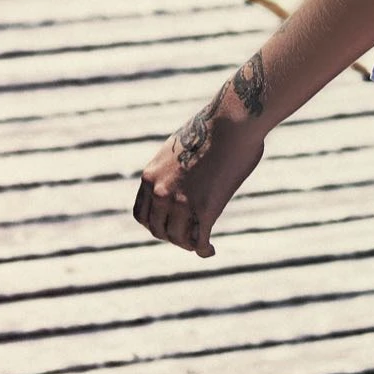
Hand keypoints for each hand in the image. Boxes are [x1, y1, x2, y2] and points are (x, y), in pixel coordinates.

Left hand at [134, 52, 267, 258]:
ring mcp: (181, 202)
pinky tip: (210, 251)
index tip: (168, 227)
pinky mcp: (205, 209)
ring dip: (189, 244)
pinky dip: (204, 250)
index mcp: (150, 176)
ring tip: (201, 245)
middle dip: (172, 237)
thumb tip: (186, 175)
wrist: (231, 122)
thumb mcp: (181, 148)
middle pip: (158, 230)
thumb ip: (176, 167)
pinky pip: (200, 240)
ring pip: (178, 238)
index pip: (141, 214)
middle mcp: (160, 192)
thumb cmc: (214, 128)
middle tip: (188, 239)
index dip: (155, 225)